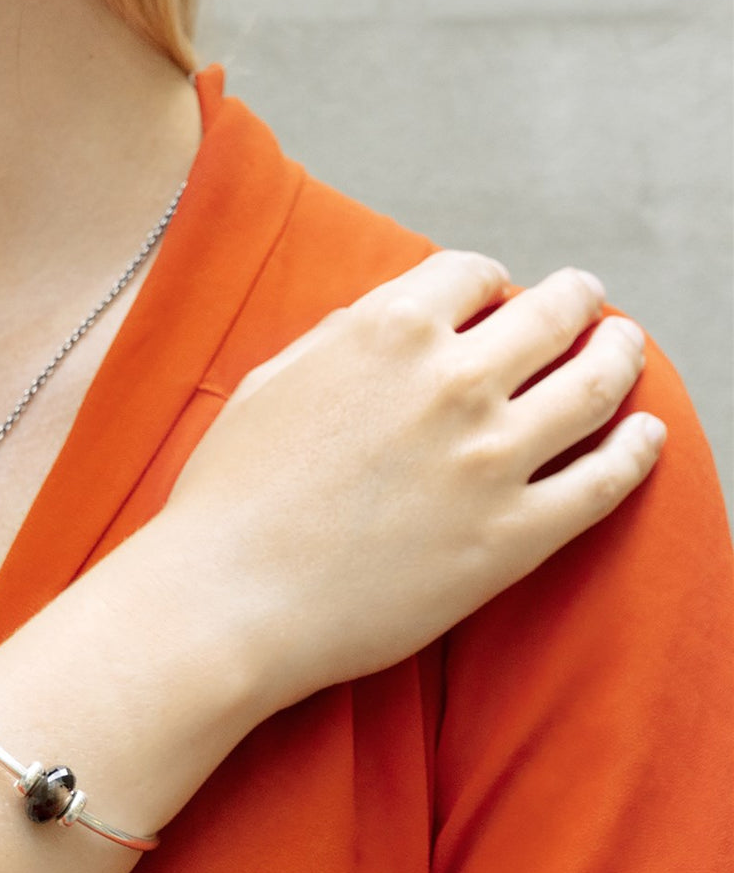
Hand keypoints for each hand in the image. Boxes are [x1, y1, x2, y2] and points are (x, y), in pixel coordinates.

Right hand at [157, 250, 662, 717]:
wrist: (226, 598)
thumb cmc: (230, 493)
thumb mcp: (270, 383)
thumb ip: (338, 341)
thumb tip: (382, 323)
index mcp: (386, 330)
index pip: (471, 274)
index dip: (487, 282)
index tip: (495, 297)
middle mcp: (451, 380)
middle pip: (550, 313)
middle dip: (573, 300)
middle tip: (586, 302)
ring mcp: (491, 459)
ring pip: (595, 384)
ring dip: (621, 353)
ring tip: (626, 346)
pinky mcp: (514, 537)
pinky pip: (604, 481)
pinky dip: (636, 450)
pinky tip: (646, 435)